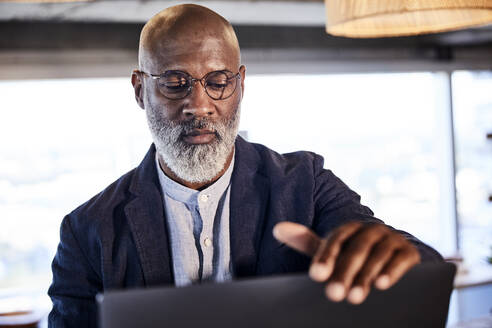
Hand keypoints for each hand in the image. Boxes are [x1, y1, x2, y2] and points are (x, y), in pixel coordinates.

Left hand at [273, 221, 419, 303]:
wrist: (393, 260)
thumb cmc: (354, 259)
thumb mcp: (331, 251)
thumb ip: (306, 241)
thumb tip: (277, 228)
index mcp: (351, 228)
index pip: (336, 239)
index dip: (326, 256)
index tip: (316, 276)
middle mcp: (372, 229)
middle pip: (356, 249)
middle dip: (344, 273)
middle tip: (333, 295)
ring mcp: (392, 239)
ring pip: (377, 255)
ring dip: (366, 277)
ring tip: (355, 297)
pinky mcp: (410, 252)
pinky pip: (401, 260)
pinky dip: (392, 271)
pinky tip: (382, 285)